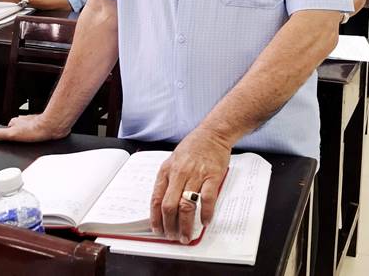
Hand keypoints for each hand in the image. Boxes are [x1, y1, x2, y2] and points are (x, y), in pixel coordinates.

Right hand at [0, 114, 70, 142]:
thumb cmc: (36, 128)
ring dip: (27, 136)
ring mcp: (34, 123)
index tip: (6, 141)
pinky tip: (37, 141)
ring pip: (27, 130)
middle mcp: (24, 121)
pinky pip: (37, 133)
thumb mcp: (13, 134)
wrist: (54, 127)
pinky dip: (36, 137)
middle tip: (18, 143)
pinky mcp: (43, 127)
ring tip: (28, 142)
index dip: (6, 136)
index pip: (6, 129)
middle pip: (17, 129)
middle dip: (17, 136)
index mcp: (16, 122)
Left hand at [150, 128, 230, 243]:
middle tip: (173, 236)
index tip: (157, 229)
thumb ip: (169, 180)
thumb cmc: (193, 147)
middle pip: (169, 206)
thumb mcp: (174, 160)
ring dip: (186, 225)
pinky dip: (205, 214)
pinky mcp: (212, 176)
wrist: (212, 133)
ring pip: (186, 206)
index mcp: (167, 170)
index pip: (156, 199)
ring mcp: (196, 175)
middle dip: (169, 226)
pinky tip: (205, 221)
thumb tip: (165, 205)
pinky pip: (207, 199)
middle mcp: (179, 173)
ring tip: (187, 236)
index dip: (155, 218)